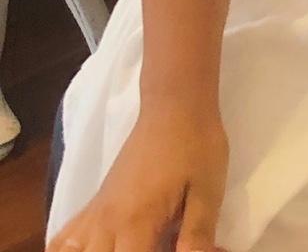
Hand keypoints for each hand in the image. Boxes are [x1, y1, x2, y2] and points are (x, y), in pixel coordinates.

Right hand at [49, 107, 228, 251]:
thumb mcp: (209, 191)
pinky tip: (91, 250)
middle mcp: (105, 226)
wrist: (175, 106)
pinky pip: (62, 241)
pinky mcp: (92, 205)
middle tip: (154, 243)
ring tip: (130, 244)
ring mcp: (94, 216)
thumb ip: (197, 237)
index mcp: (135, 224)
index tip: (170, 248)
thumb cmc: (197, 146)